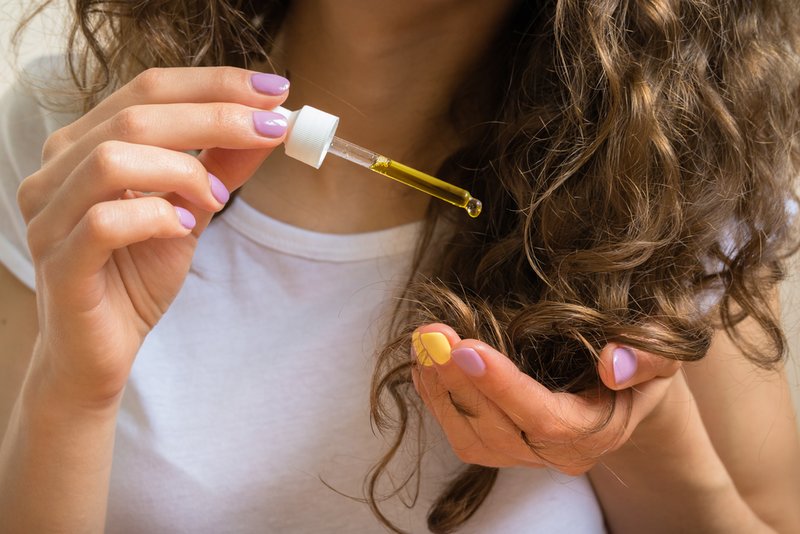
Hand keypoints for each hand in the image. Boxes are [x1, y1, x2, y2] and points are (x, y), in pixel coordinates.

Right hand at [17, 67, 289, 407]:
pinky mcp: (58, 263)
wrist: (101, 350)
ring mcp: (49, 216)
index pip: (149, 89)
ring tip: (216, 199)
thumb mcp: (190, 210)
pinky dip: (155, 218)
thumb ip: (220, 167)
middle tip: (272, 128)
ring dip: (182, 170)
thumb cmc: (137, 275)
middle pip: (136, 115)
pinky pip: (104, 223)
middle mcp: (57, 170)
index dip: (215, 83)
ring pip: (113, 159)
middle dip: (216, 115)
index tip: (275, 89)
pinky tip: (181, 229)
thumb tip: (268, 125)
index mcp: (85, 145)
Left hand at [411, 323, 681, 474]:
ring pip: (471, 438)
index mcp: (598, 432)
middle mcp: (559, 454)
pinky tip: (425, 363)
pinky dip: (436, 398)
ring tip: (423, 343)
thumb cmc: (642, 362)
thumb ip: (648, 358)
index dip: (502, 386)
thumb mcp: (664, 352)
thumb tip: (612, 363)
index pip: (545, 420)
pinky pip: (460, 432)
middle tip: (432, 334)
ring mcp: (526, 455)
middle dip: (458, 381)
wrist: (626, 387)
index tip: (467, 348)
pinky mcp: (501, 445)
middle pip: (498, 430)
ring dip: (440, 390)